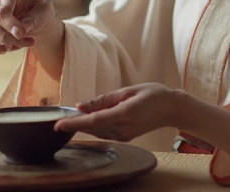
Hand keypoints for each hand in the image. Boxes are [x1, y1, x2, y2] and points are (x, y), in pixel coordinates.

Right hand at [0, 0, 56, 53]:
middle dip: (9, 34)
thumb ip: (35, 18)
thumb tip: (22, 30)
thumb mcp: (45, 10)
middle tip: (29, 41)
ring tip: (29, 42)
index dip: (10, 22)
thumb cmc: (39, 9)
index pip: (3, 7)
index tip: (20, 33)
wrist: (36, 19)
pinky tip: (12, 48)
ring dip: (10, 42)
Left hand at [54, 83, 180, 141]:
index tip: (57, 124)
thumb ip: (103, 100)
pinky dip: (93, 126)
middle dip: (74, 123)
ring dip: (82, 125)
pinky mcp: (125, 137)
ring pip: (96, 131)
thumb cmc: (153, 95)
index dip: (73, 123)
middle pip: (91, 128)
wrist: (172, 109)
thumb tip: (81, 105)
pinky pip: (103, 132)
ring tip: (68, 117)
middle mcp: (122, 129)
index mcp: (124, 114)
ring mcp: (124, 135)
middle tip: (58, 117)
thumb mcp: (127, 91)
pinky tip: (87, 119)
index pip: (93, 121)